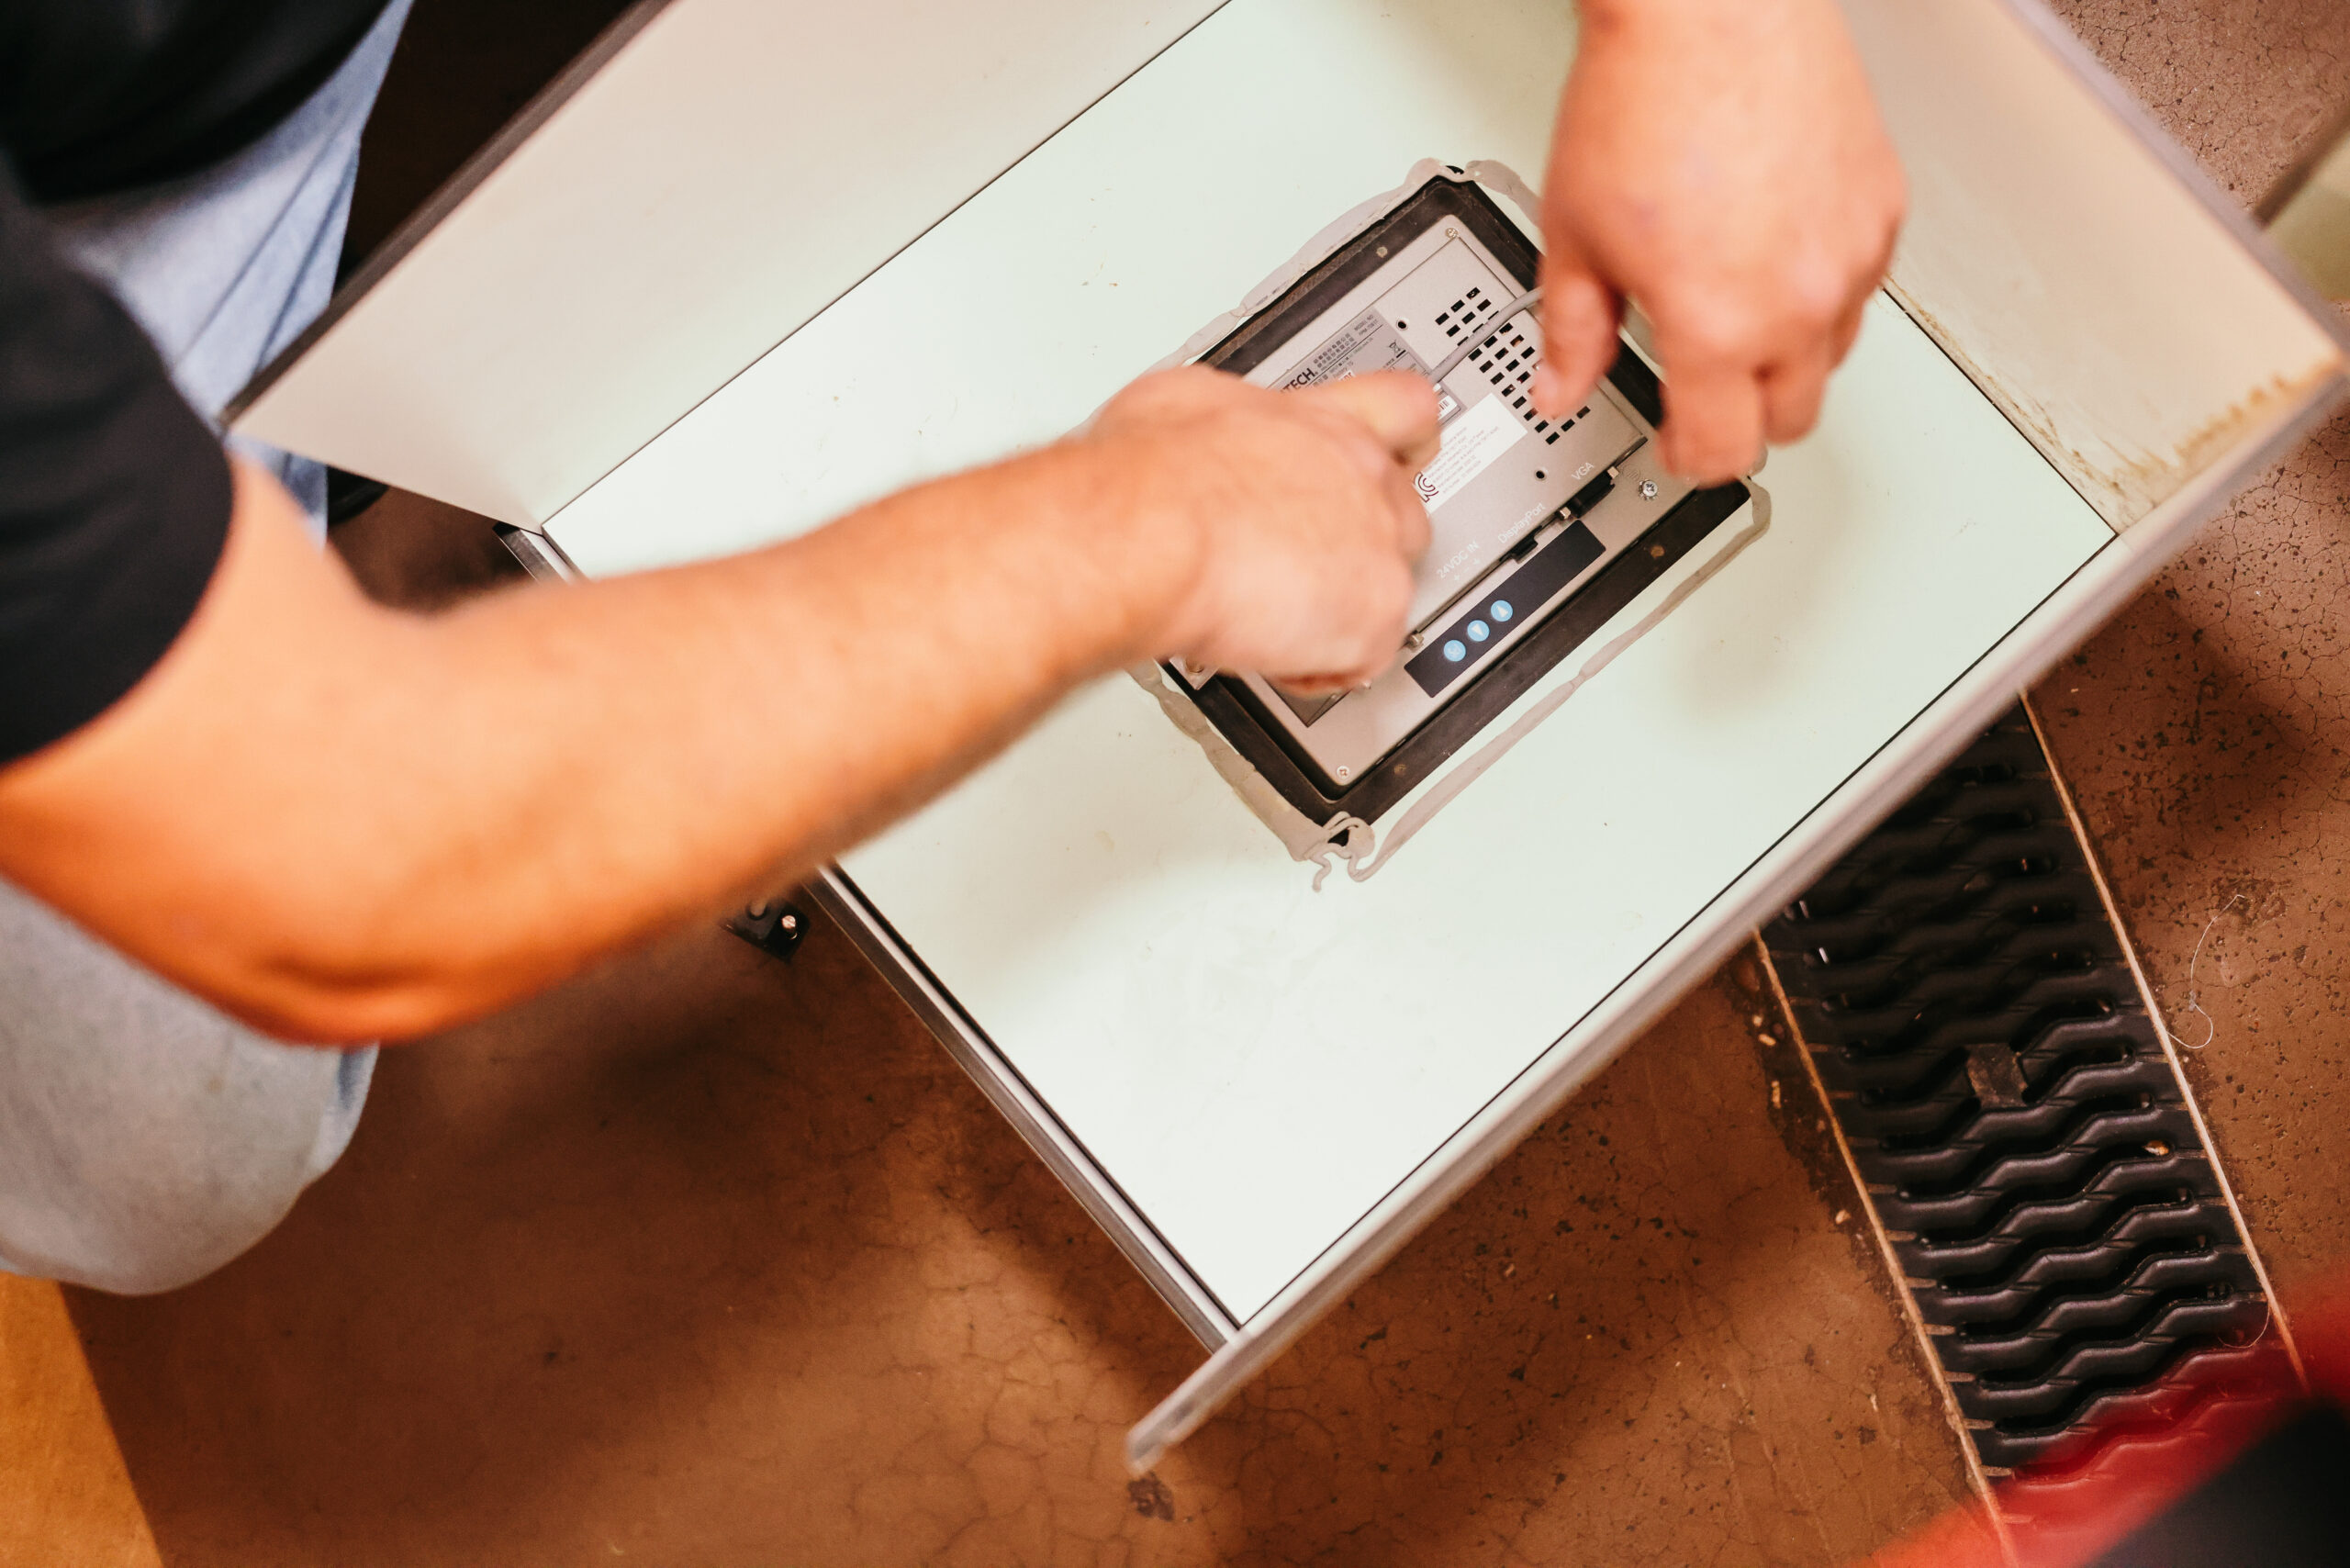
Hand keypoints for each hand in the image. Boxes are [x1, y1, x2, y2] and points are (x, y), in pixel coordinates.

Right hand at [1085, 366, 1439, 690]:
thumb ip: (1226, 423)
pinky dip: (1319, 667)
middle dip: (1359, 546)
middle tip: (1304, 564)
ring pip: (1388, 589)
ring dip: (1337, 609)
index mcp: (1320, 420)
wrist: (1150, 535)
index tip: (1398, 455)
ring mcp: (1378, 547)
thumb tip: (1203, 430)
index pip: (1406, 410)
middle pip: (1404, 513)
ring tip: (1273, 618)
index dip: (1405, 440)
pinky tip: (1270, 655)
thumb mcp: (1180, 406)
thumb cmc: (1150, 476)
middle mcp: (1362, 477)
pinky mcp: (1375, 615)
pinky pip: (1365, 657)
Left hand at [1532, 0, 1904, 481]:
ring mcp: (1851, 255)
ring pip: (1832, 356)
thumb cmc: (1646, 98)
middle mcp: (1799, 301)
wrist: (1713, 7)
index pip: (1724, 450)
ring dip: (1787, 359)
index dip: (1690, 460)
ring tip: (1735, 320)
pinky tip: (1774, 261)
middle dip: (1742, 419)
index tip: (1674, 446)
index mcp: (1718, 326)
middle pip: (1790, 419)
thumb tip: (1559, 387)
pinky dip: (1821, 294)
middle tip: (1701, 396)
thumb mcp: (1575, 235)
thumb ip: (1570, 331)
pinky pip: (1860, 288)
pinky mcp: (1882, 208)